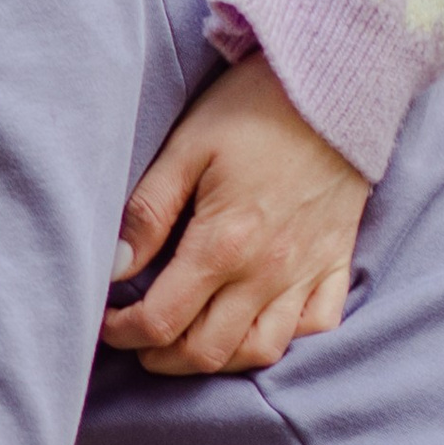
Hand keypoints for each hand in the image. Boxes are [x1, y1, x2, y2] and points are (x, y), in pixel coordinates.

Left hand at [102, 52, 370, 377]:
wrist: (335, 84)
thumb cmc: (254, 110)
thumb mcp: (186, 148)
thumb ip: (148, 213)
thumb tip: (114, 269)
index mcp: (223, 244)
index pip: (162, 322)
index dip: (123, 333)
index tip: (106, 321)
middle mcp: (268, 272)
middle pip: (207, 352)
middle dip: (162, 357)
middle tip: (138, 337)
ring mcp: (308, 273)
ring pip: (260, 353)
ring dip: (217, 360)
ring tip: (188, 340)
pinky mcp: (336, 264)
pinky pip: (315, 328)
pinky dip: (282, 340)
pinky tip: (253, 325)